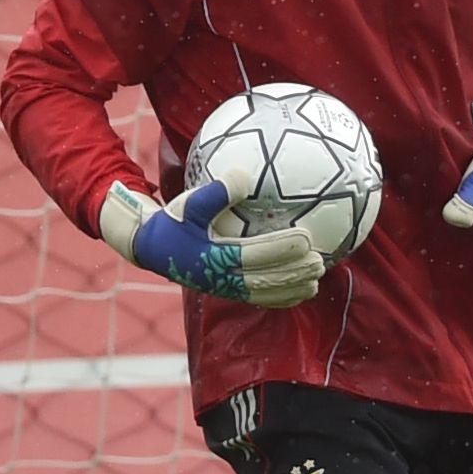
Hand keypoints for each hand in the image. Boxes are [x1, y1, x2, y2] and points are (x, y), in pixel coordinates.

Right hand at [100, 176, 328, 310]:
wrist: (152, 247)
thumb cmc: (175, 220)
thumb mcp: (189, 203)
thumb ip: (217, 192)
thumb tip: (245, 174)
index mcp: (213, 256)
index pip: (253, 254)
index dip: (280, 249)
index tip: (306, 239)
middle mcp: (221, 277)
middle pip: (264, 280)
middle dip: (293, 273)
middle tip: (319, 262)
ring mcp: (225, 288)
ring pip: (264, 294)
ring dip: (291, 288)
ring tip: (316, 280)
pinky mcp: (227, 292)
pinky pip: (258, 299)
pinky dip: (281, 298)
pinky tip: (300, 291)